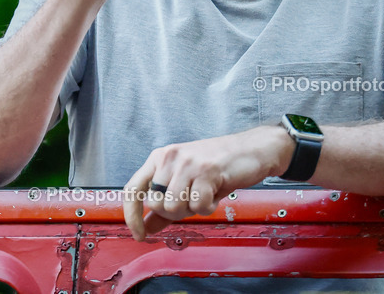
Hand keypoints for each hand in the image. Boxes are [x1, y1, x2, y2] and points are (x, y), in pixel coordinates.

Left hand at [122, 126, 292, 240]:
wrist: (250, 149)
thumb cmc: (216, 167)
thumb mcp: (185, 183)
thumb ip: (164, 205)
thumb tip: (145, 227)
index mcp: (159, 158)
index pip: (133, 188)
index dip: (132, 215)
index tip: (139, 234)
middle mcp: (169, 157)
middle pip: (155, 203)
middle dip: (174, 213)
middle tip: (191, 202)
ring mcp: (187, 162)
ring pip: (174, 206)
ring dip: (192, 210)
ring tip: (204, 195)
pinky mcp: (206, 170)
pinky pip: (198, 206)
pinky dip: (208, 207)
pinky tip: (215, 193)